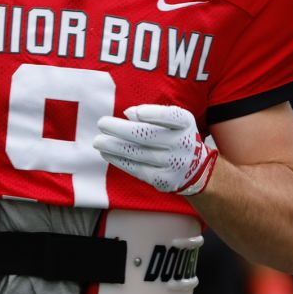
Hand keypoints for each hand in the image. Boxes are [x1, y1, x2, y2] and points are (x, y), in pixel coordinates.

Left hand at [93, 104, 218, 195]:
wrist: (194, 169)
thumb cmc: (175, 136)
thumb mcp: (172, 121)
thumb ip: (153, 114)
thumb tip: (128, 114)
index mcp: (185, 123)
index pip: (171, 116)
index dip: (153, 114)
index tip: (135, 113)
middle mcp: (183, 143)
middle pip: (148, 135)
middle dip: (121, 129)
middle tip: (101, 123)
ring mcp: (174, 164)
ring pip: (139, 153)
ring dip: (114, 146)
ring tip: (98, 141)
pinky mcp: (164, 180)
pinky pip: (137, 169)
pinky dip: (119, 161)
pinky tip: (107, 154)